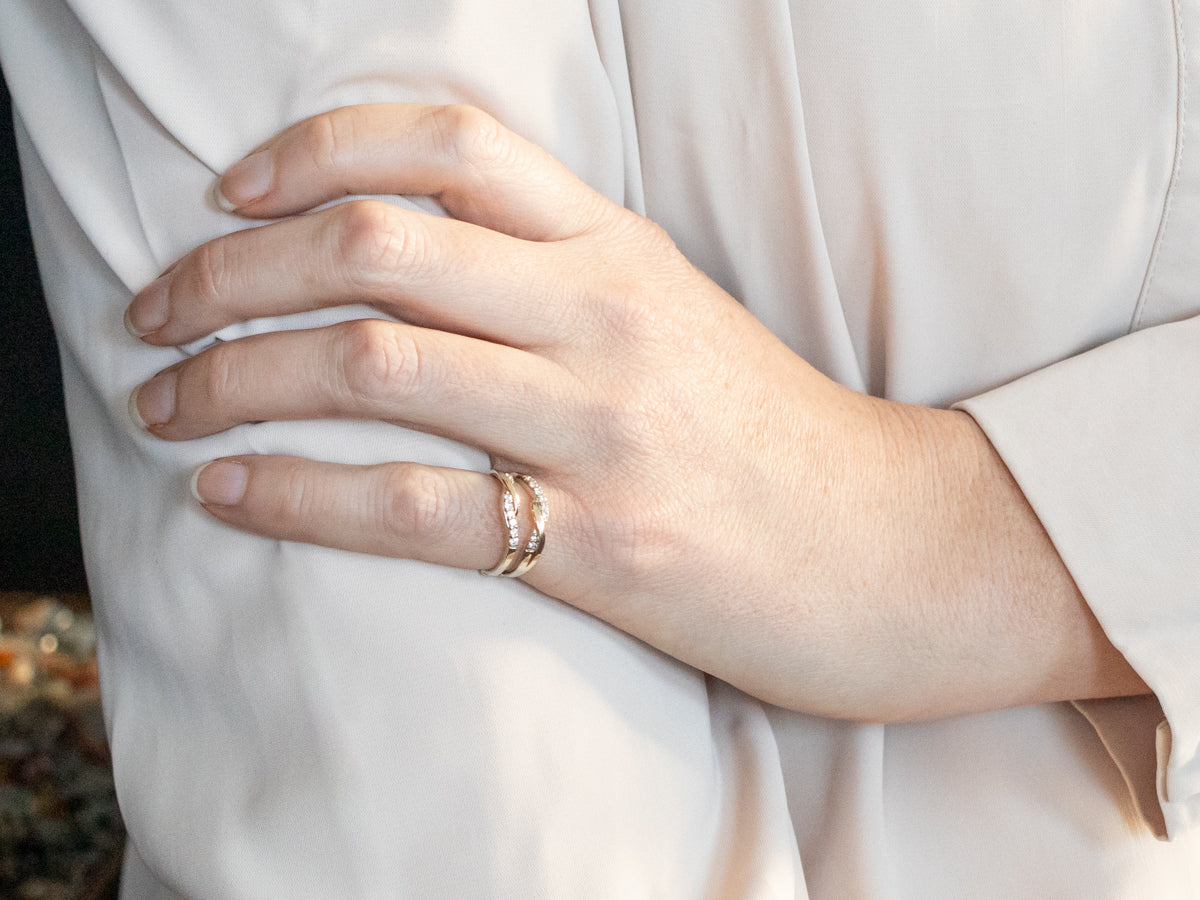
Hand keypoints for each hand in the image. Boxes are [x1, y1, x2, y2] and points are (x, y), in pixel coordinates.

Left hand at [127, 104, 1144, 719]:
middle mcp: (604, 317)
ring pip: (372, 364)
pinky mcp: (596, 544)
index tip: (233, 195)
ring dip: (235, 374)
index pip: (445, 143)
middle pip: (374, 245)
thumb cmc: (770, 436)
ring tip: (162, 399)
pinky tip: (228, 492)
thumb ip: (557, 274)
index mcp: (619, 247)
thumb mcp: (673, 313)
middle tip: (155, 309)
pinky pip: (412, 507)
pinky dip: (296, 495)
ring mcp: (601, 430)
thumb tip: (418, 262)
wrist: (893, 548)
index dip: (313, 150)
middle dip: (229, 271)